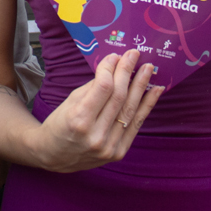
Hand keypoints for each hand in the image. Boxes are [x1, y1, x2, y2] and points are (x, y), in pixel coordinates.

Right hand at [29, 49, 161, 172]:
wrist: (55, 156)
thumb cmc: (60, 124)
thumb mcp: (70, 101)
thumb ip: (94, 86)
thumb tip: (115, 67)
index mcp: (78, 120)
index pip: (102, 88)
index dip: (111, 69)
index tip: (115, 56)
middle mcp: (95, 135)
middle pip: (118, 97)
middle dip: (127, 72)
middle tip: (134, 54)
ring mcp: (109, 146)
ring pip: (130, 110)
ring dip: (141, 86)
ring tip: (149, 68)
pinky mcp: (119, 152)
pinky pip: (136, 125)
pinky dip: (147, 106)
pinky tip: (155, 91)